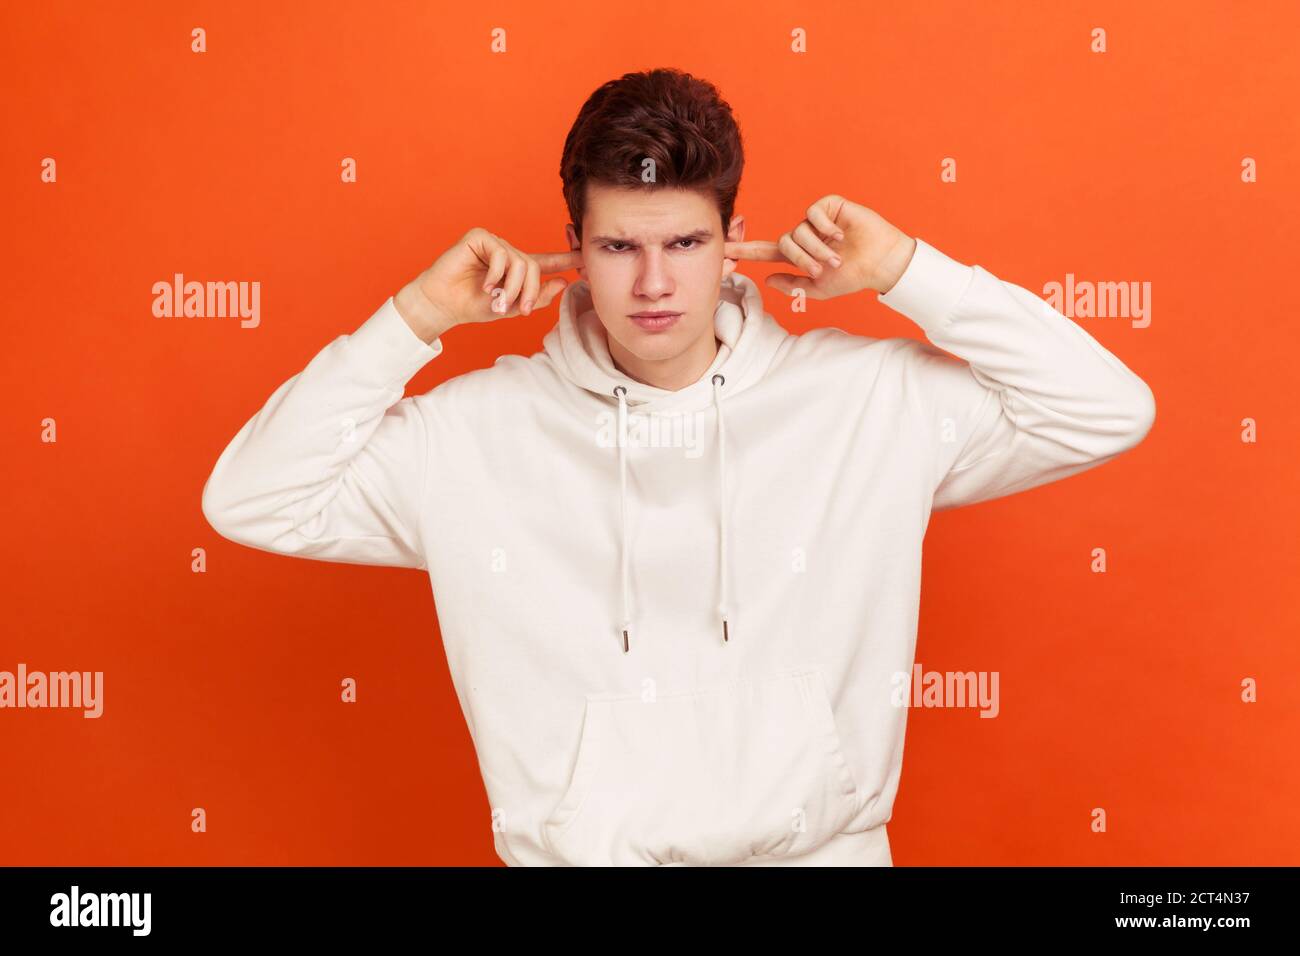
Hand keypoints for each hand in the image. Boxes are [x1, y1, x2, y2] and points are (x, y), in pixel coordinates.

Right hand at [395, 227, 581, 341]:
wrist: (444, 305)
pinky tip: (485, 286)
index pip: (546, 262)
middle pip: (533, 266)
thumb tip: (562, 282)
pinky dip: (496, 274)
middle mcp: (508, 254)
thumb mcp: (511, 308)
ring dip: (512, 287)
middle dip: (529, 290)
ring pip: (519, 261)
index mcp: (516, 270)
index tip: (586, 256)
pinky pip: (501, 253)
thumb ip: (536, 297)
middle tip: (520, 309)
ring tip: (497, 301)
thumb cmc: (472, 306)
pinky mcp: (480, 238)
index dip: (567, 259)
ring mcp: (494, 244)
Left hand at [724, 195, 915, 298]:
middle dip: (801, 259)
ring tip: (837, 257)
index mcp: (799, 255)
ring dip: (817, 248)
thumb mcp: (819, 289)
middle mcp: (805, 235)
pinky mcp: (829, 206)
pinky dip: (825, 228)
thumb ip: (792, 285)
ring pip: (799, 231)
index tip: (724, 250)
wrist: (881, 263)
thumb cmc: (854, 277)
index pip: (766, 252)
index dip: (745, 251)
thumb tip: (767, 279)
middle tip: (822, 269)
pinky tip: (841, 235)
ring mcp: (816, 220)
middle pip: (785, 243)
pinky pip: (812, 214)